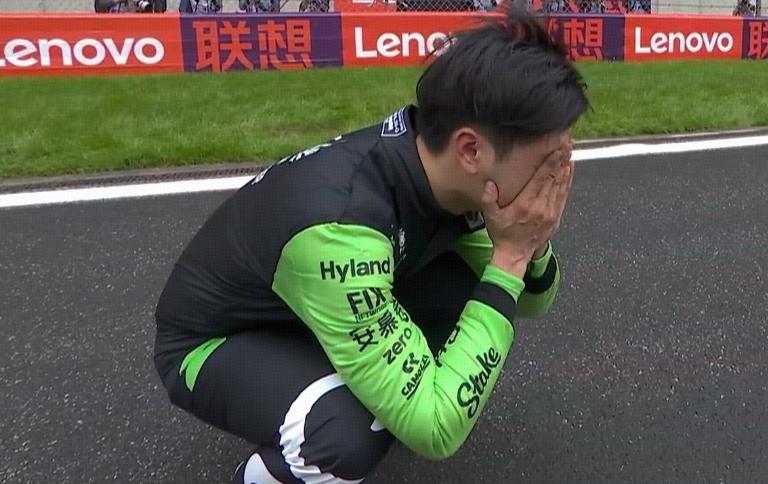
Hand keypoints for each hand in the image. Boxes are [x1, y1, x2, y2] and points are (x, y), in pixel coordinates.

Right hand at [481, 144, 573, 278]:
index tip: (555, 149)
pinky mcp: (556, 217)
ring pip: (561, 185)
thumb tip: (489, 184)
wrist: (515, 254)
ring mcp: (551, 213)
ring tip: (569, 151)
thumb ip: (489, 199)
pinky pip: (564, 195)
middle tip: (566, 143)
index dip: (549, 163)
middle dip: (560, 159)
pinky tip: (569, 169)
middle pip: (553, 178)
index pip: (540, 179)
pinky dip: (568, 181)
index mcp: (525, 205)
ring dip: (566, 167)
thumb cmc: (502, 234)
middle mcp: (541, 208)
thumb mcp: (491, 217)